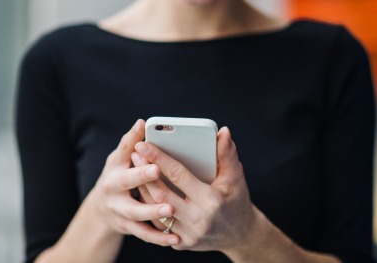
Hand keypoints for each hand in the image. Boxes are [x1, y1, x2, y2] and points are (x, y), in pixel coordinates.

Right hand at [89, 119, 180, 245]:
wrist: (101, 208)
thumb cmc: (119, 175)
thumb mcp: (121, 157)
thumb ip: (132, 141)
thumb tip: (143, 122)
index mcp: (115, 165)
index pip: (124, 152)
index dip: (133, 144)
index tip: (144, 141)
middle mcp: (113, 186)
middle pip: (126, 181)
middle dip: (141, 176)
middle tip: (156, 170)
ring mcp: (118, 208)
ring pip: (135, 211)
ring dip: (152, 210)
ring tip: (170, 209)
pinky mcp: (125, 226)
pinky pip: (142, 233)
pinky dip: (158, 237)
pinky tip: (174, 238)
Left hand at [132, 127, 257, 252]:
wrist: (240, 235)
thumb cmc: (237, 201)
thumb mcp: (236, 177)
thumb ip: (227, 154)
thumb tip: (223, 131)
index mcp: (210, 201)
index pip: (178, 175)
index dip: (159, 158)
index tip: (144, 144)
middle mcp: (197, 220)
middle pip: (161, 193)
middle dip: (144, 172)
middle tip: (135, 154)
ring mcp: (187, 235)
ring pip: (155, 210)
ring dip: (143, 189)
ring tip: (135, 170)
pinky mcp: (180, 244)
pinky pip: (158, 224)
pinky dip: (149, 206)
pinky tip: (143, 191)